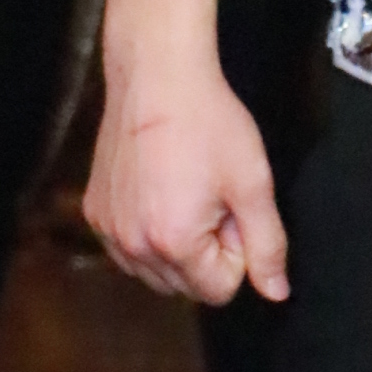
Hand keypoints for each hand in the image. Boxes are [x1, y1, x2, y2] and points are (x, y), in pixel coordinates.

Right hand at [85, 35, 288, 308]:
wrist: (157, 78)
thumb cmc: (208, 123)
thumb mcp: (253, 184)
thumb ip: (268, 245)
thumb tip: (276, 293)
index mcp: (174, 243)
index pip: (220, 290)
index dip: (237, 251)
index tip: (232, 208)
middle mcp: (132, 246)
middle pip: (186, 286)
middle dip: (207, 252)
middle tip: (212, 197)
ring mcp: (108, 230)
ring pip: (156, 272)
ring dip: (178, 247)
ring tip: (187, 191)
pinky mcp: (95, 213)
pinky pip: (129, 249)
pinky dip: (149, 233)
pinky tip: (160, 188)